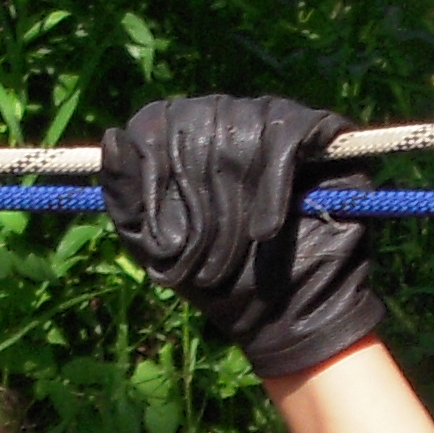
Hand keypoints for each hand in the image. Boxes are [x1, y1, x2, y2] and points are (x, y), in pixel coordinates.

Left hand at [97, 94, 384, 378]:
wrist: (284, 314)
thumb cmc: (216, 280)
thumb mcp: (153, 245)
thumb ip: (124, 194)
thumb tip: (113, 135)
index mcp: (183, 142)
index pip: (156, 118)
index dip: (153, 164)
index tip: (159, 215)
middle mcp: (227, 122)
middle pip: (199, 118)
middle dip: (198, 189)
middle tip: (207, 246)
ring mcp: (274, 123)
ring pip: (244, 120)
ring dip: (238, 192)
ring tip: (243, 243)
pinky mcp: (320, 134)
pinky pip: (288, 130)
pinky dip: (274, 182)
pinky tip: (267, 230)